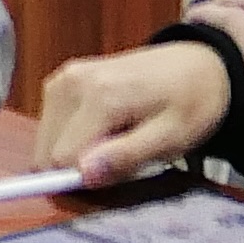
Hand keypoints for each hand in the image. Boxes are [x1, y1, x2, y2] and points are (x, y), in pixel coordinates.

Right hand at [35, 40, 232, 183]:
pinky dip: (72, 136)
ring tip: (116, 139)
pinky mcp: (61, 80)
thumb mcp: (172, 138)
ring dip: (75, 151)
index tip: (116, 175)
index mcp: (99, 96)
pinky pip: (51, 126)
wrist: (197, 65)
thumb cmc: (192, 102)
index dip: (86, 177)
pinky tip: (104, 127)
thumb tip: (84, 174)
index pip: (62, 158)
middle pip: (48, 151)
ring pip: (46, 142)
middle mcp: (71, 83)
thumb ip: (126, 156)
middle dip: (79, 164)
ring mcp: (63, 79)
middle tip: (121, 156)